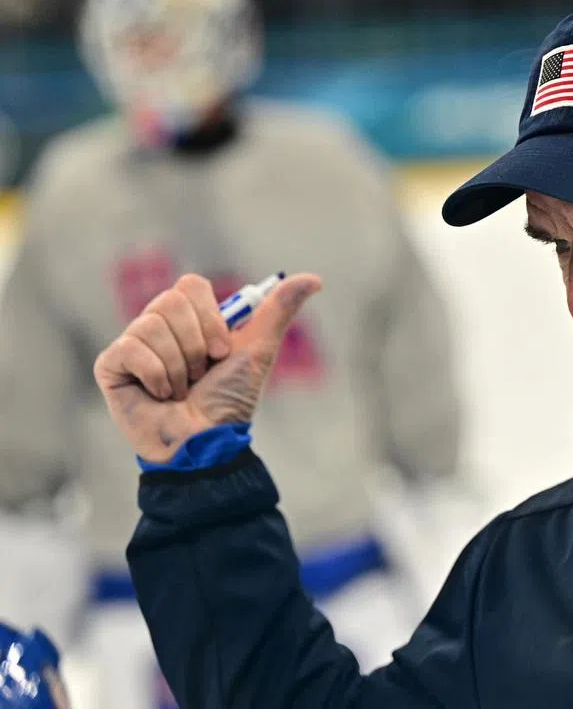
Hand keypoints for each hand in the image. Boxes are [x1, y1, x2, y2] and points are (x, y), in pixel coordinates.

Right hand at [94, 273, 321, 463]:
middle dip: (197, 344)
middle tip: (202, 373)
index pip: (191, 285)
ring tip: (182, 389)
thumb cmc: (229, 401)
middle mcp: (158, 326)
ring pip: (152, 325)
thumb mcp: (258, 350)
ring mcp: (133, 345)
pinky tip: (161, 395)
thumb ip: (279, 310)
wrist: (206, 442)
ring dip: (179, 366)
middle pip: (170, 301)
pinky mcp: (111, 366)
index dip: (210, 318)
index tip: (223, 351)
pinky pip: (130, 348)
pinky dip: (156, 375)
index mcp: (189, 319)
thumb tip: (314, 278)